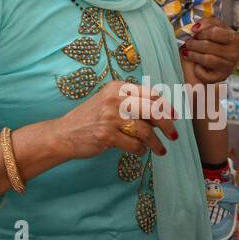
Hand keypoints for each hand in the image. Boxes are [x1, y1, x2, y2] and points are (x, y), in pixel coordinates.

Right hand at [52, 81, 179, 159]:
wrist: (63, 134)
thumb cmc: (90, 119)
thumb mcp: (109, 102)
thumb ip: (131, 103)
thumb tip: (162, 113)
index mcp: (118, 88)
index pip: (151, 94)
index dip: (166, 106)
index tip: (175, 116)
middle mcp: (116, 99)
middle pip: (153, 110)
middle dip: (168, 125)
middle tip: (174, 136)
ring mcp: (110, 117)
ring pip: (146, 131)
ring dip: (156, 143)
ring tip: (161, 150)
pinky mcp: (107, 135)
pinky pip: (134, 145)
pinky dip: (140, 150)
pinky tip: (140, 151)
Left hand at [179, 17, 238, 84]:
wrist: (218, 61)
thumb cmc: (215, 42)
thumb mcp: (214, 28)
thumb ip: (207, 23)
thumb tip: (196, 27)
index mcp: (235, 38)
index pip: (215, 32)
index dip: (202, 32)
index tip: (193, 32)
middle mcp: (234, 52)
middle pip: (208, 46)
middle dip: (194, 44)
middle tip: (187, 43)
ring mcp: (229, 66)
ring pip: (207, 59)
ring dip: (193, 55)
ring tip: (187, 52)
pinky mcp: (222, 77)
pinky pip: (206, 74)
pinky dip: (198, 70)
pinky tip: (196, 66)